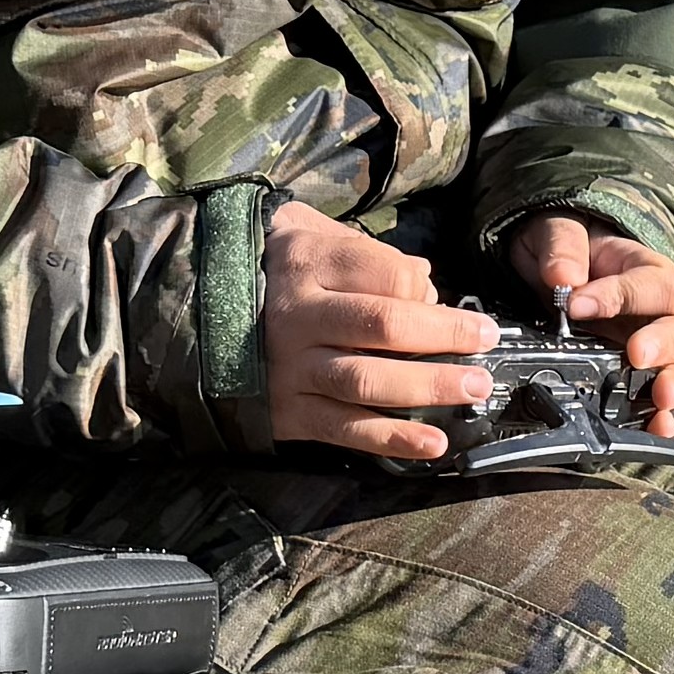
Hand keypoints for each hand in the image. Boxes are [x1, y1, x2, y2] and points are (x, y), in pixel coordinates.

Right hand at [259, 199, 492, 465]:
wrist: (187, 316)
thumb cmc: (266, 269)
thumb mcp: (303, 229)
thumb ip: (363, 248)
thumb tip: (424, 281)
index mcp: (305, 261)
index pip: (383, 272)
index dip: (424, 288)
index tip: (446, 299)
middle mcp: (297, 315)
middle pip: (384, 326)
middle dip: (444, 336)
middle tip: (485, 340)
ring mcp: (290, 368)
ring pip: (368, 381)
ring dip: (428, 387)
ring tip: (474, 387)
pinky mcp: (287, 412)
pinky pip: (346, 429)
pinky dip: (392, 440)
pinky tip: (434, 443)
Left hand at [498, 209, 673, 432]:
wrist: (553, 270)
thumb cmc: (565, 248)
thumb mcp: (556, 231)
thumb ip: (562, 246)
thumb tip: (563, 276)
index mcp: (645, 269)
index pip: (650, 282)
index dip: (619, 294)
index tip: (576, 304)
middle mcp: (658, 313)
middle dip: (667, 343)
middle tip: (637, 353)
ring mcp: (652, 349)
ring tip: (661, 396)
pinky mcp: (637, 379)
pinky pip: (659, 402)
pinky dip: (661, 417)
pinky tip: (657, 428)